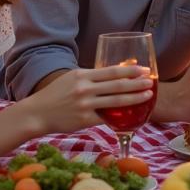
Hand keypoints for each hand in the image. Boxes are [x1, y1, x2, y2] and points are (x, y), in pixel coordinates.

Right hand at [24, 65, 154, 134]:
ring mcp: (84, 105)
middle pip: (117, 85)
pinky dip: (120, 116)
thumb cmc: (56, 94)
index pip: (112, 71)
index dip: (130, 70)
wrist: (37, 113)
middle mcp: (85, 89)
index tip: (144, 69)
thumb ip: (92, 76)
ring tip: (147, 95)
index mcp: (83, 75)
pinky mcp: (84, 120)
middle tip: (151, 81)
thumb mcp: (73, 78)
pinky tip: (131, 115)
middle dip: (137, 83)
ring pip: (116, 101)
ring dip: (134, 98)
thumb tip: (115, 72)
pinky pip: (106, 118)